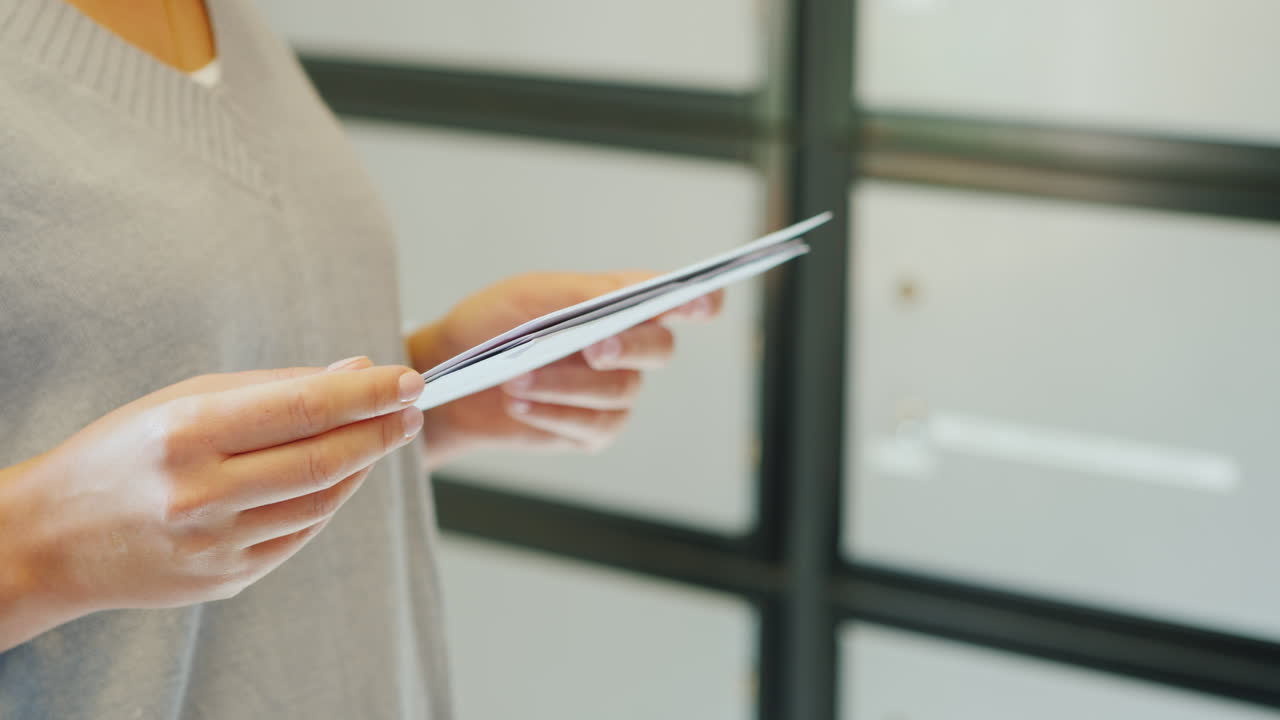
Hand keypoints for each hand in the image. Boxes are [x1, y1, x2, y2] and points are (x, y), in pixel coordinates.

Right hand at [0, 356, 423, 650]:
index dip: (366, 393)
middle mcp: (201, 494)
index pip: (303, 408)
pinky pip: (300, 534)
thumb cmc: (123, 454)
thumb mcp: (184, 400)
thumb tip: (355, 370)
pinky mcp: (227, 579)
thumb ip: (275, 386)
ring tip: (383, 433)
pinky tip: (345, 472)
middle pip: (323, 460)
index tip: (407, 378)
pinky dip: (331, 500)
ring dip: (363, 464)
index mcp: (186, 435)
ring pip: (321, 502)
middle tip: (412, 405)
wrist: (52, 540)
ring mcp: (215, 545)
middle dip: (380, 429)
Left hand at [407, 272, 721, 466]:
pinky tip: (521, 404)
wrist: (450, 376)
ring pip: (619, 390)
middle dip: (628, 347)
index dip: (697, 301)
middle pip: (659, 348)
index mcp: (620, 302)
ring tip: (518, 377)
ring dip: (568, 384)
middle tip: (592, 347)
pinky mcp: (593, 430)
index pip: (674, 299)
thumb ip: (581, 292)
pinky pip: (592, 426)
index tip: (702, 303)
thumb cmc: (492, 324)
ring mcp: (614, 391)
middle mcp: (627, 346)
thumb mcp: (530, 295)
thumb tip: (621, 297)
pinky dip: (555, 413)